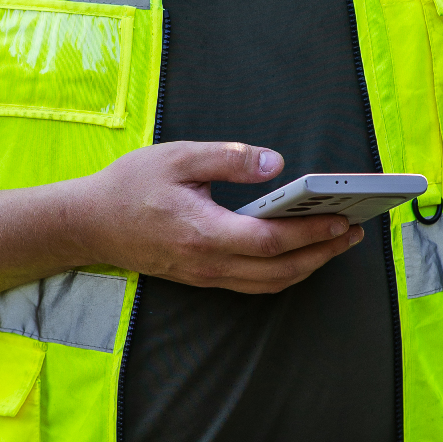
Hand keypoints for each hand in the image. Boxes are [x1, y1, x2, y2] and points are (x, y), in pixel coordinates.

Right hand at [73, 141, 363, 293]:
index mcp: (204, 232)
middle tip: (354, 233)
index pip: (270, 241)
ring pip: (268, 283)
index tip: (342, 219)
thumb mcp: (179, 156)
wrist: (88, 223)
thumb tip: (276, 164)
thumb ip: (230, 158)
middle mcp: (208, 263)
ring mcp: (205, 276)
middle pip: (279, 270)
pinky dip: (283, 273)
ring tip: (336, 242)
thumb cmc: (131, 185)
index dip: (310, 233)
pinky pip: (252, 284)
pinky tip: (299, 252)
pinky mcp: (201, 278)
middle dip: (322, 253)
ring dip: (307, 266)